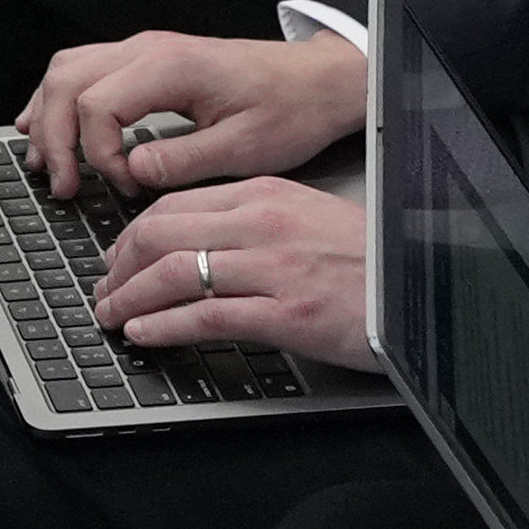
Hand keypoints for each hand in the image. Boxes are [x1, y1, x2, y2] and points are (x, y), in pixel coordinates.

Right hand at [18, 21, 364, 204]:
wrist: (318, 80)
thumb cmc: (290, 108)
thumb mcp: (245, 148)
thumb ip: (182, 160)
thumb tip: (131, 171)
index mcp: (171, 67)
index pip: (97, 105)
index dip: (97, 153)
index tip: (121, 186)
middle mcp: (150, 50)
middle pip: (67, 81)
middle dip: (53, 136)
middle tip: (61, 184)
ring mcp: (146, 50)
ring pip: (68, 67)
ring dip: (48, 112)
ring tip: (42, 159)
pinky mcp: (149, 60)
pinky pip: (86, 68)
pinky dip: (61, 97)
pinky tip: (52, 123)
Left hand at [85, 174, 373, 364]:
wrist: (424, 291)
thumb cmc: (370, 261)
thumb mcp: (308, 220)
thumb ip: (254, 223)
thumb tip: (199, 242)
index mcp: (266, 195)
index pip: (175, 206)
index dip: (131, 236)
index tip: (116, 257)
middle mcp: (263, 224)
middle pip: (161, 234)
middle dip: (119, 266)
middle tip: (103, 289)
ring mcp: (273, 269)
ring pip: (174, 273)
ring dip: (130, 298)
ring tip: (111, 316)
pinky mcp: (286, 314)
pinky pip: (206, 315)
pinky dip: (163, 325)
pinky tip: (144, 333)